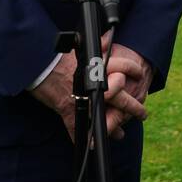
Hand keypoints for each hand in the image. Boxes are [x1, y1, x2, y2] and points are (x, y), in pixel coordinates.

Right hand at [29, 32, 148, 141]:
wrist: (39, 65)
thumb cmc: (58, 56)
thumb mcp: (81, 47)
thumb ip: (98, 45)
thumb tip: (107, 38)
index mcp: (99, 68)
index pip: (124, 68)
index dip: (133, 70)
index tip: (139, 73)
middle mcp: (96, 87)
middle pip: (122, 99)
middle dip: (134, 108)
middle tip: (142, 113)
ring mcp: (85, 102)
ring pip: (108, 118)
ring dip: (115, 127)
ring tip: (121, 133)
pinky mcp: (70, 114)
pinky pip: (82, 130)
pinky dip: (89, 138)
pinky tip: (94, 144)